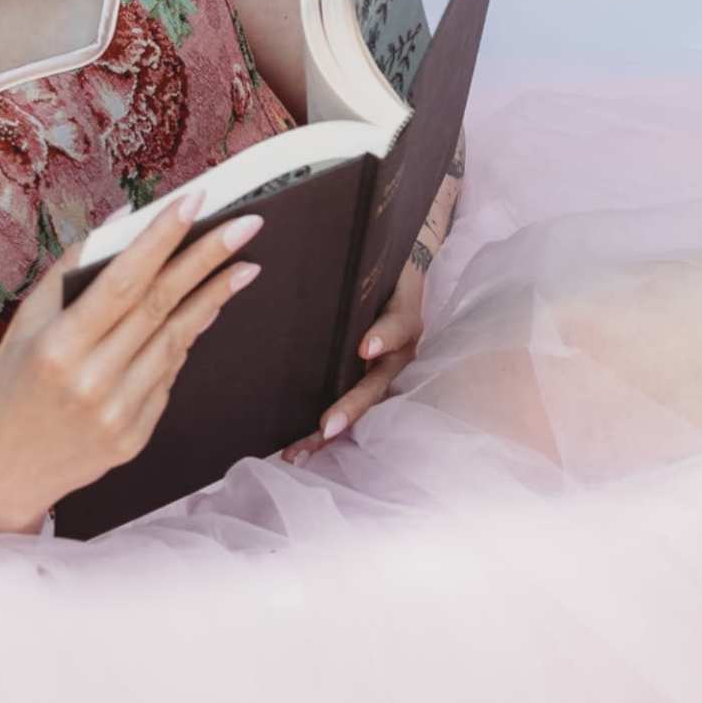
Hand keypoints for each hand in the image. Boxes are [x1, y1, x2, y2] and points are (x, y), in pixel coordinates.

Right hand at [0, 186, 261, 529]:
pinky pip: (168, 377)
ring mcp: (118, 414)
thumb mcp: (24, 325)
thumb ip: (71, 271)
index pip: (123, 282)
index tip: (196, 202)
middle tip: (247, 224)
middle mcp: (92, 382)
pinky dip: (186, 340)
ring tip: (242, 265)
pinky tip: (205, 311)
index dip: (162, 239)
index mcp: (57, 347)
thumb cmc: (9, 387)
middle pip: (162, 307)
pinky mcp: (135, 438)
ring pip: (177, 342)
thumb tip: (122, 222)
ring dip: (213, 298)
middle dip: (208, 260)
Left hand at [279, 249, 429, 464]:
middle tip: (326, 427)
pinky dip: (323, 430)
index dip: (384, 336)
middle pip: (377, 384)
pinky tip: (296, 449)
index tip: (365, 347)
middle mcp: (398, 352)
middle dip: (351, 407)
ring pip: (360, 404)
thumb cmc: (383, 267)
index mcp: (405, 318)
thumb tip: (337, 251)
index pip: (398, 326)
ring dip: (330, 430)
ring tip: (298, 451)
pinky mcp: (366, 383)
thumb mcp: (381, 261)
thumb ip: (365, 267)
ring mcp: (384, 372)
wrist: (399, 279)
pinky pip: (347, 408)